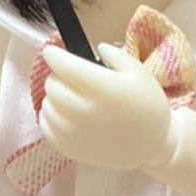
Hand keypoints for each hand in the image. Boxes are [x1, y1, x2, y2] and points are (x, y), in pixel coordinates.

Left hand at [39, 43, 176, 172]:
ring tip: (72, 98)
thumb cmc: (147, 106)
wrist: (150, 147)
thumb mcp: (139, 73)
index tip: (52, 52)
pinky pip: (45, 126)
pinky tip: (66, 115)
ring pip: (46, 104)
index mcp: (104, 89)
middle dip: (58, 76)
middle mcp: (85, 112)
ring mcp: (74, 133)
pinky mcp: (67, 148)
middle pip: (52, 85)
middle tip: (71, 78)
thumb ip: (115, 55)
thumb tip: (95, 47)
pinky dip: (51, 116)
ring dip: (55, 97)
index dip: (54, 55)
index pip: (65, 66)